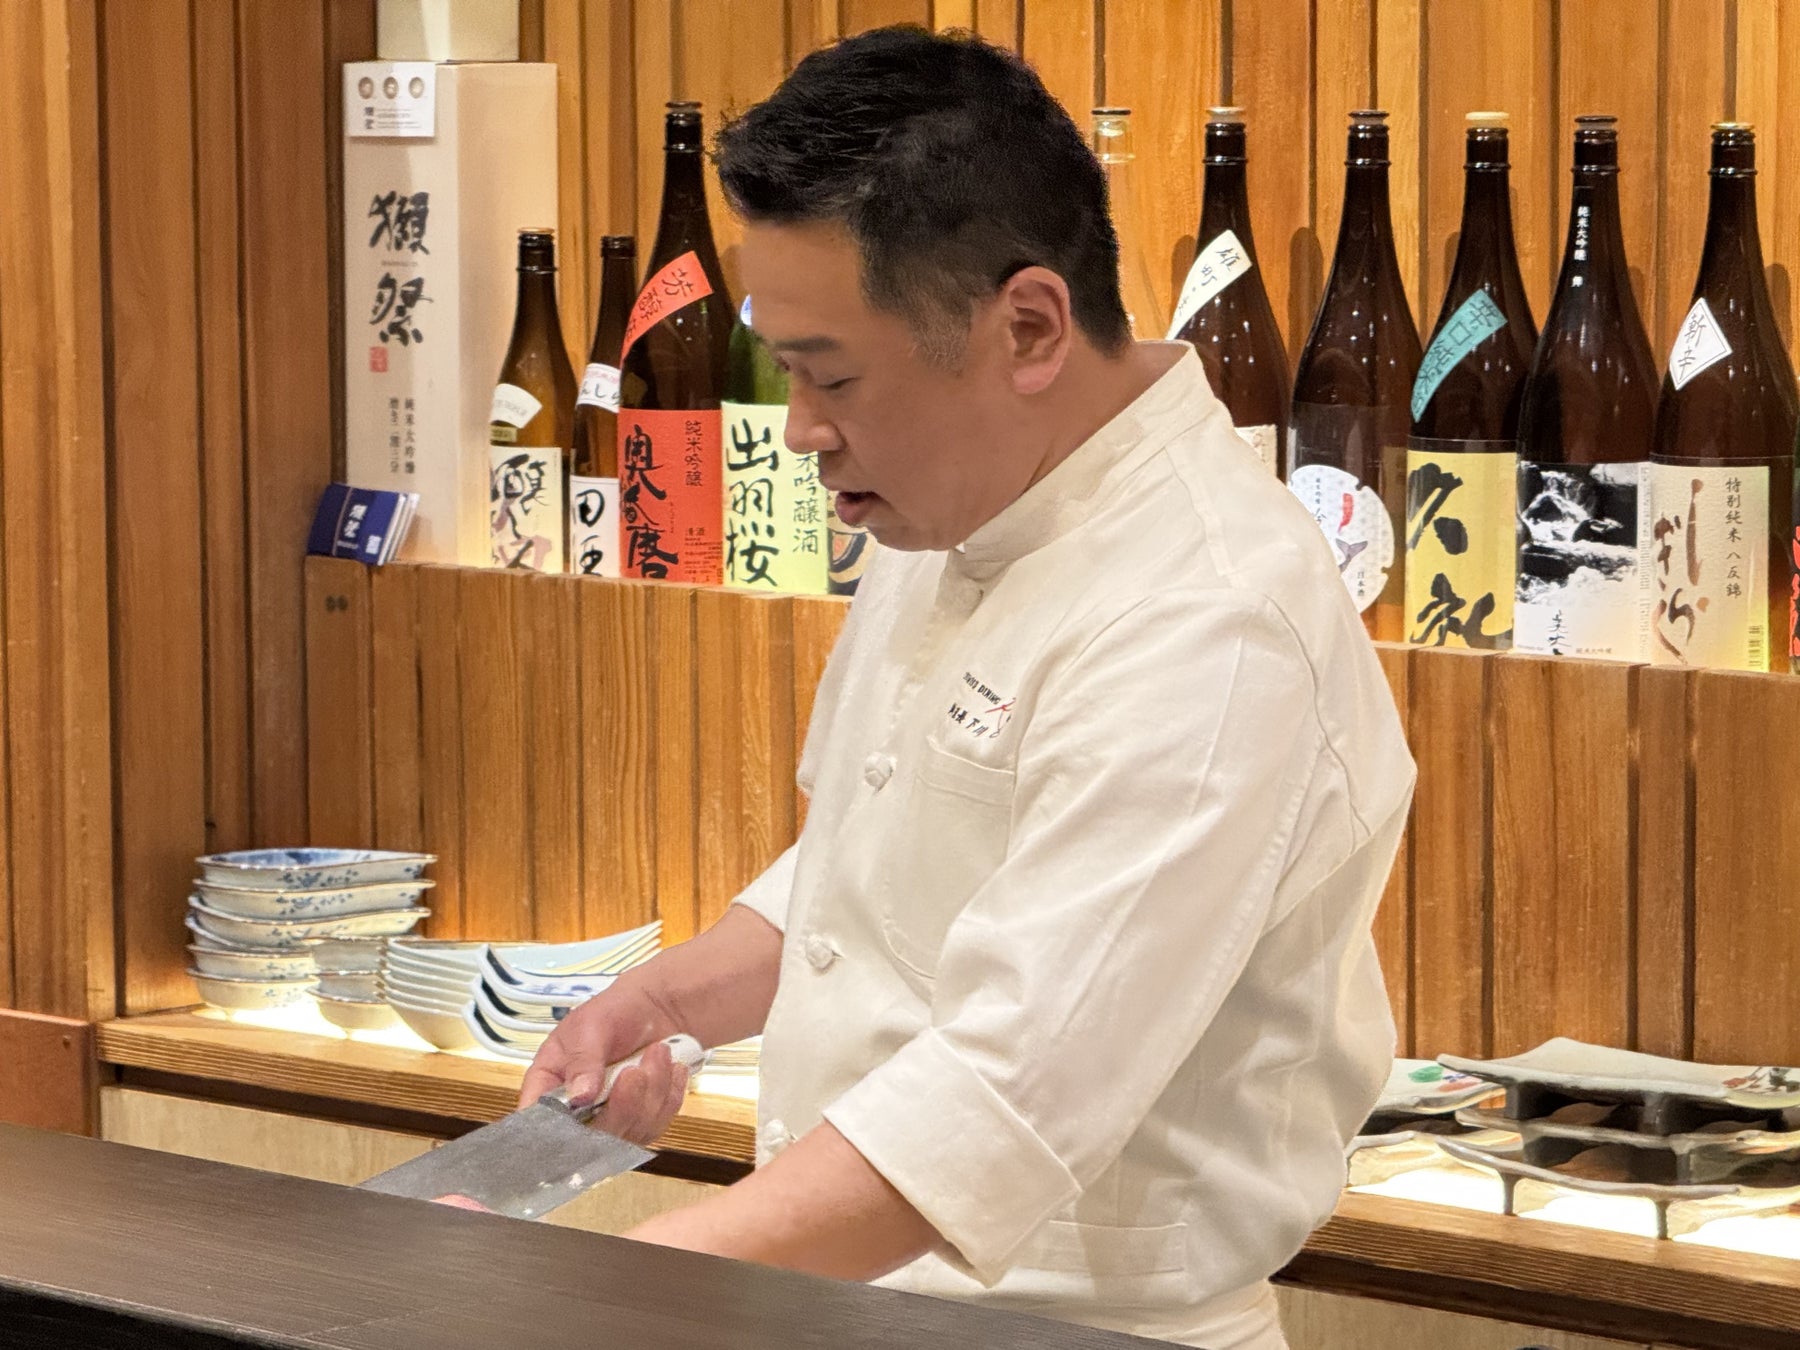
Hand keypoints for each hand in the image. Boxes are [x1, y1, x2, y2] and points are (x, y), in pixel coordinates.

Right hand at [518, 986, 690, 1145]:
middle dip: (622, 1103)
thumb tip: (578, 1097)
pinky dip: (668, 1095)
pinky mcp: (640, 1124)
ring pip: (629, 1132)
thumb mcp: (590, 1026)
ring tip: (657, 1053)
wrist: (655, 1010)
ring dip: (651, 1090)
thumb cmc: (613, 1013)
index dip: (553, 1128)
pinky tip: (669, 1068)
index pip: (537, 1119)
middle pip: (591, 1137)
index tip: (585, 1110)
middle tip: (635, 1070)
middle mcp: (574, 1111)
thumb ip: (582, 1061)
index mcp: (548, 1085)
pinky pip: (656, 1124)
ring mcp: (609, 1121)